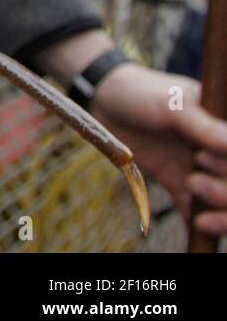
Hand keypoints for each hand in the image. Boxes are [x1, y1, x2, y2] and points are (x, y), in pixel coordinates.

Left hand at [92, 63, 226, 236]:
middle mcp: (220, 152)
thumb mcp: (174, 104)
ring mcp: (202, 170)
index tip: (203, 158)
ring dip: (218, 212)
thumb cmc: (144, 93)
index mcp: (225, 129)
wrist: (106, 100)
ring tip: (193, 197)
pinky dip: (197, 222)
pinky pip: (194, 209)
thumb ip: (204, 127)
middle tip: (194, 182)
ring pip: (221, 201)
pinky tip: (194, 227)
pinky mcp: (179, 184)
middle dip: (224, 192)